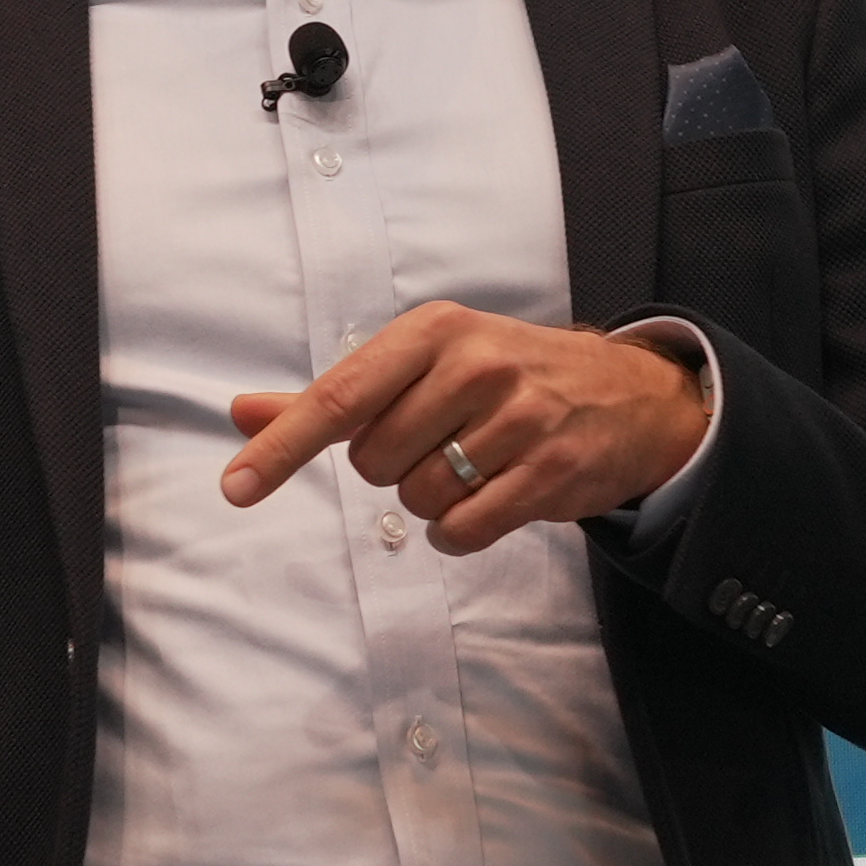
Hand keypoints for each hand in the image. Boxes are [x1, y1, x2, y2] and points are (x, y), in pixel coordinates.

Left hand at [222, 302, 703, 556]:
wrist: (630, 395)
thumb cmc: (506, 377)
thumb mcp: (424, 363)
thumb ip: (334, 395)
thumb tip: (241, 412)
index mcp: (434, 331)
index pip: (339, 396)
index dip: (282, 447)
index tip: (235, 488)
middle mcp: (476, 365)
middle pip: (375, 460)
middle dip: (393, 468)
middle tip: (441, 443)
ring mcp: (519, 417)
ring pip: (418, 499)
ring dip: (431, 501)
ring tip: (473, 467)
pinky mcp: (551, 471)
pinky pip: (464, 531)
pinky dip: (459, 533)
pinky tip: (486, 504)